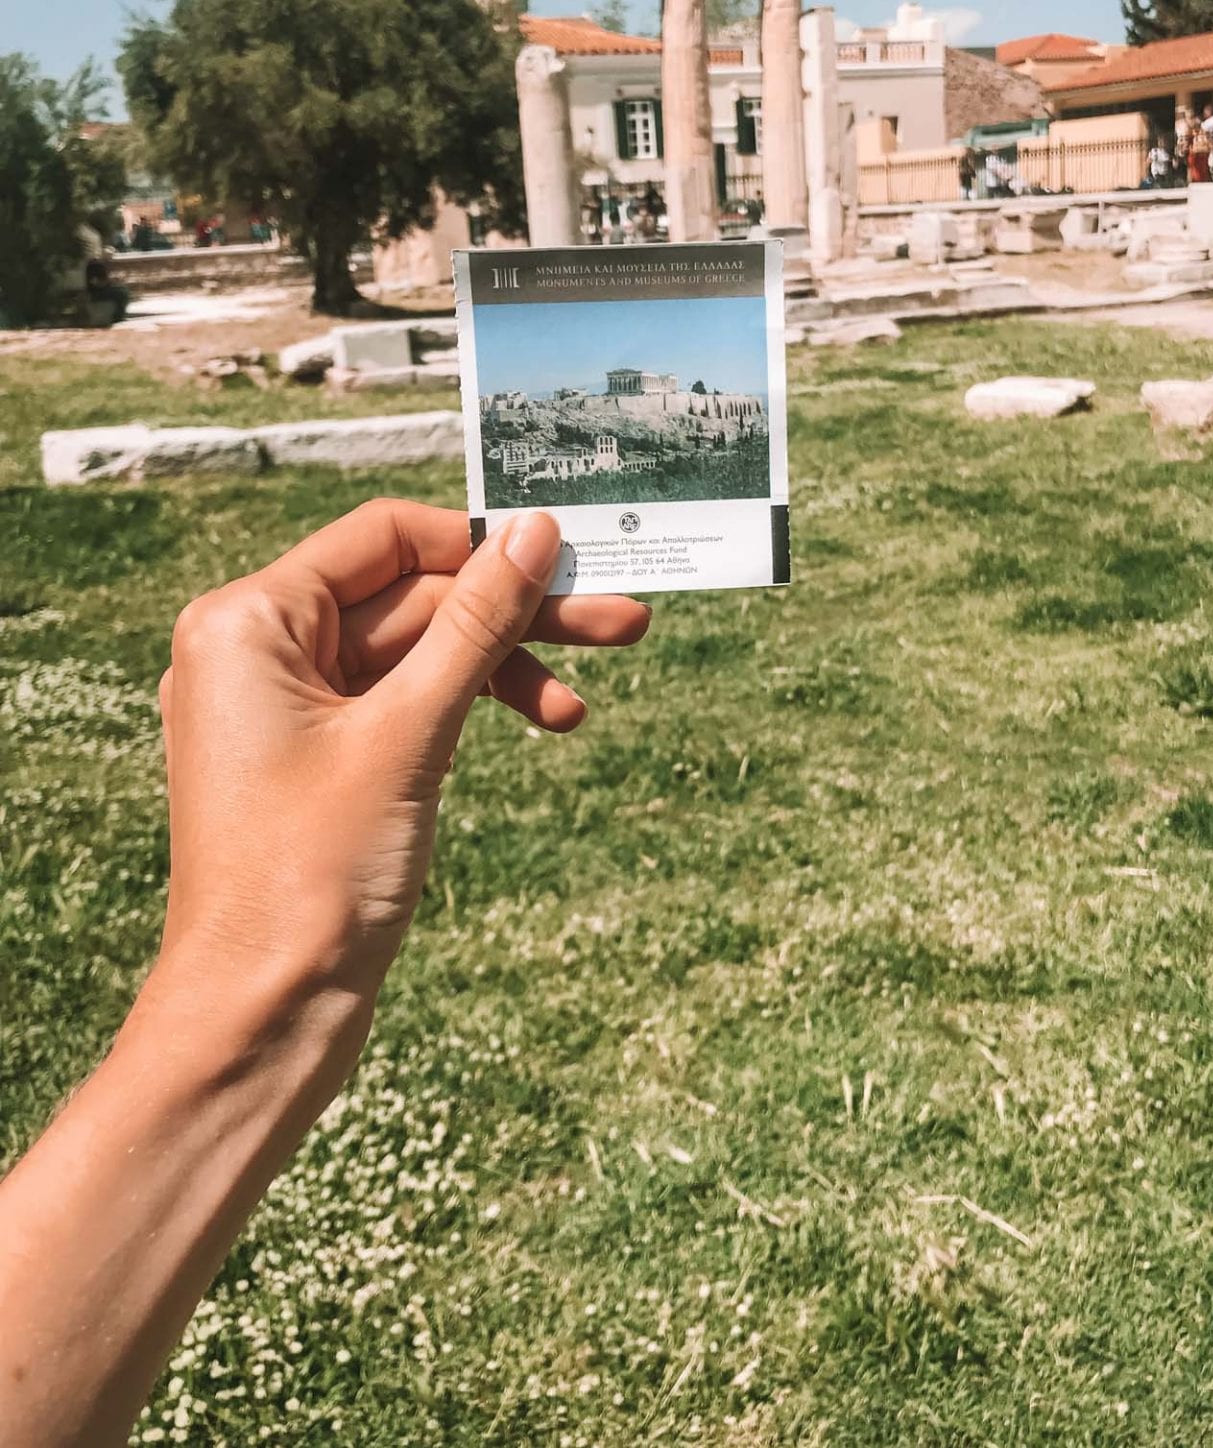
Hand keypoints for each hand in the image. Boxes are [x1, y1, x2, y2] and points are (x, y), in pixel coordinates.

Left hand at [157, 500, 648, 999]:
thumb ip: (476, 623)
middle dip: (515, 614)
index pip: (384, 539)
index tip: (567, 556)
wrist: (261, 1021)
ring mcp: (290, 710)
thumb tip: (535, 533)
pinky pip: (407, 706)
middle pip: (412, 599)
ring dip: (505, 668)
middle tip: (622, 619)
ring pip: (419, 656)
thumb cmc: (310, 876)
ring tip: (585, 699)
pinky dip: (470, 711)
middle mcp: (259, 652)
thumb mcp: (409, 734)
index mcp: (249, 623)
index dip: (479, 543)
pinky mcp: (322, 761)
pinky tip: (543, 724)